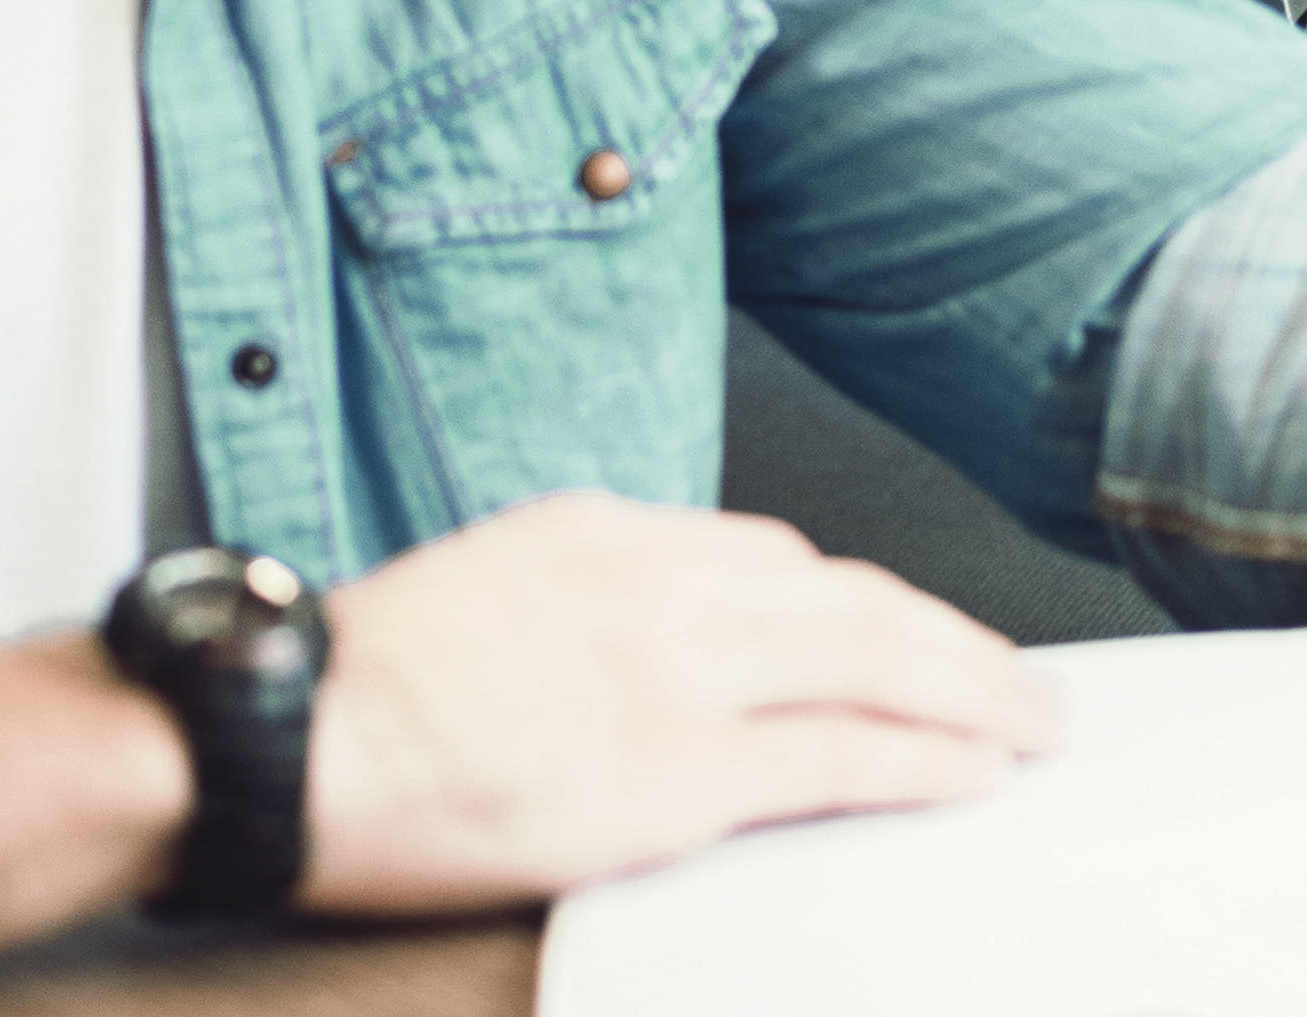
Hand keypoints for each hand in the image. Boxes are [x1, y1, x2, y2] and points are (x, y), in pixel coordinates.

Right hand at [302, 493, 1055, 912]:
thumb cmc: (346, 687)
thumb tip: (646, 651)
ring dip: (971, 694)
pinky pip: (837, 758)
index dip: (860, 606)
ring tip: (1030, 725)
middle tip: (1021, 679)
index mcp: (610, 533)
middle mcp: (660, 585)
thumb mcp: (486, 587)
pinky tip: (970, 770)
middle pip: (852, 601)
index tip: (903, 636)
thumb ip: (586, 603)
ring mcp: (675, 677)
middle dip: (952, 642)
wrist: (276, 736)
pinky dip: (923, 760)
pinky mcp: (671, 774)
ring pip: (872, 664)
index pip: (775, 558)